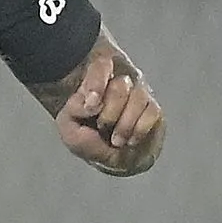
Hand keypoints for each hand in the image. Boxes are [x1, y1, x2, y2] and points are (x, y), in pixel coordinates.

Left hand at [57, 46, 164, 174]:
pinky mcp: (153, 109)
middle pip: (120, 85)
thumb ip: (73, 110)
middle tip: (102, 127)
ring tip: (116, 140)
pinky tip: (130, 141)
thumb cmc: (88, 137)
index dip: (97, 83)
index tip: (92, 105)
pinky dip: (140, 129)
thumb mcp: (68, 126)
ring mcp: (139, 93)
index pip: (101, 65)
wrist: (108, 157)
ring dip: (125, 124)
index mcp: (97, 77)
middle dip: (110, 112)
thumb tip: (93, 103)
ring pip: (139, 97)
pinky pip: (153, 112)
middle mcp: (120, 80)